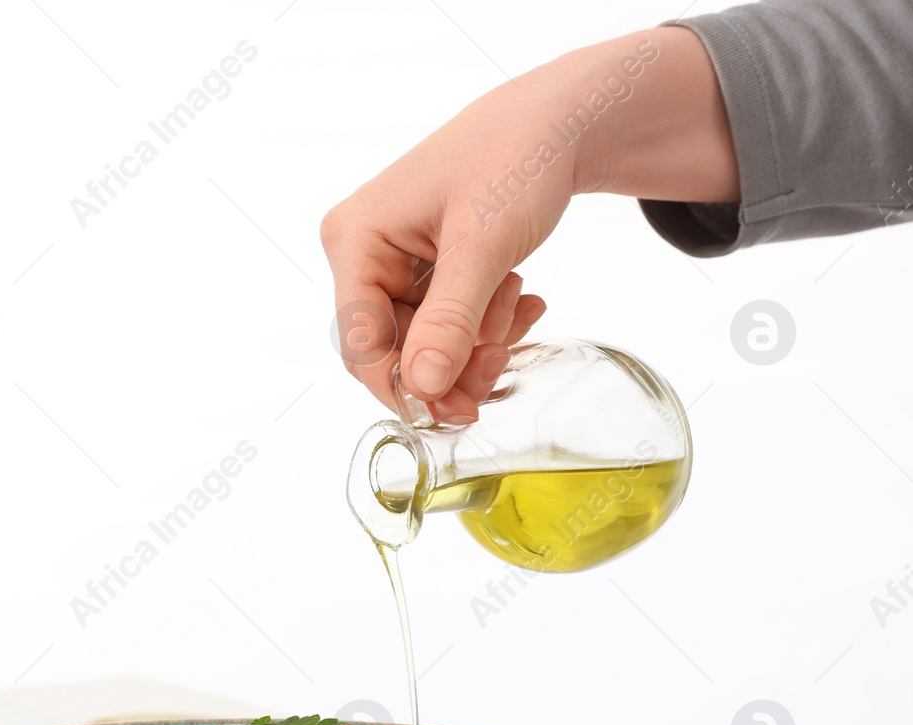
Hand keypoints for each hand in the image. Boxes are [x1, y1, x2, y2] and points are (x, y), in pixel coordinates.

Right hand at [321, 27, 737, 419]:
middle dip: (454, 361)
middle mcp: (363, 254)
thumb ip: (450, 322)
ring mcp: (393, 264)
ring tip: (520, 299)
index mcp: (355, 240)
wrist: (557, 122)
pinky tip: (522, 300)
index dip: (406, 386)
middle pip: (394, 350)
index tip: (458, 413)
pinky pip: (447, 325)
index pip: (361, 342)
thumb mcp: (482, 245)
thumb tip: (424, 390)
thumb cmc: (513, 158)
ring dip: (479, 339)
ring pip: (426, 344)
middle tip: (505, 358)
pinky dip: (487, 325)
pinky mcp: (425, 271)